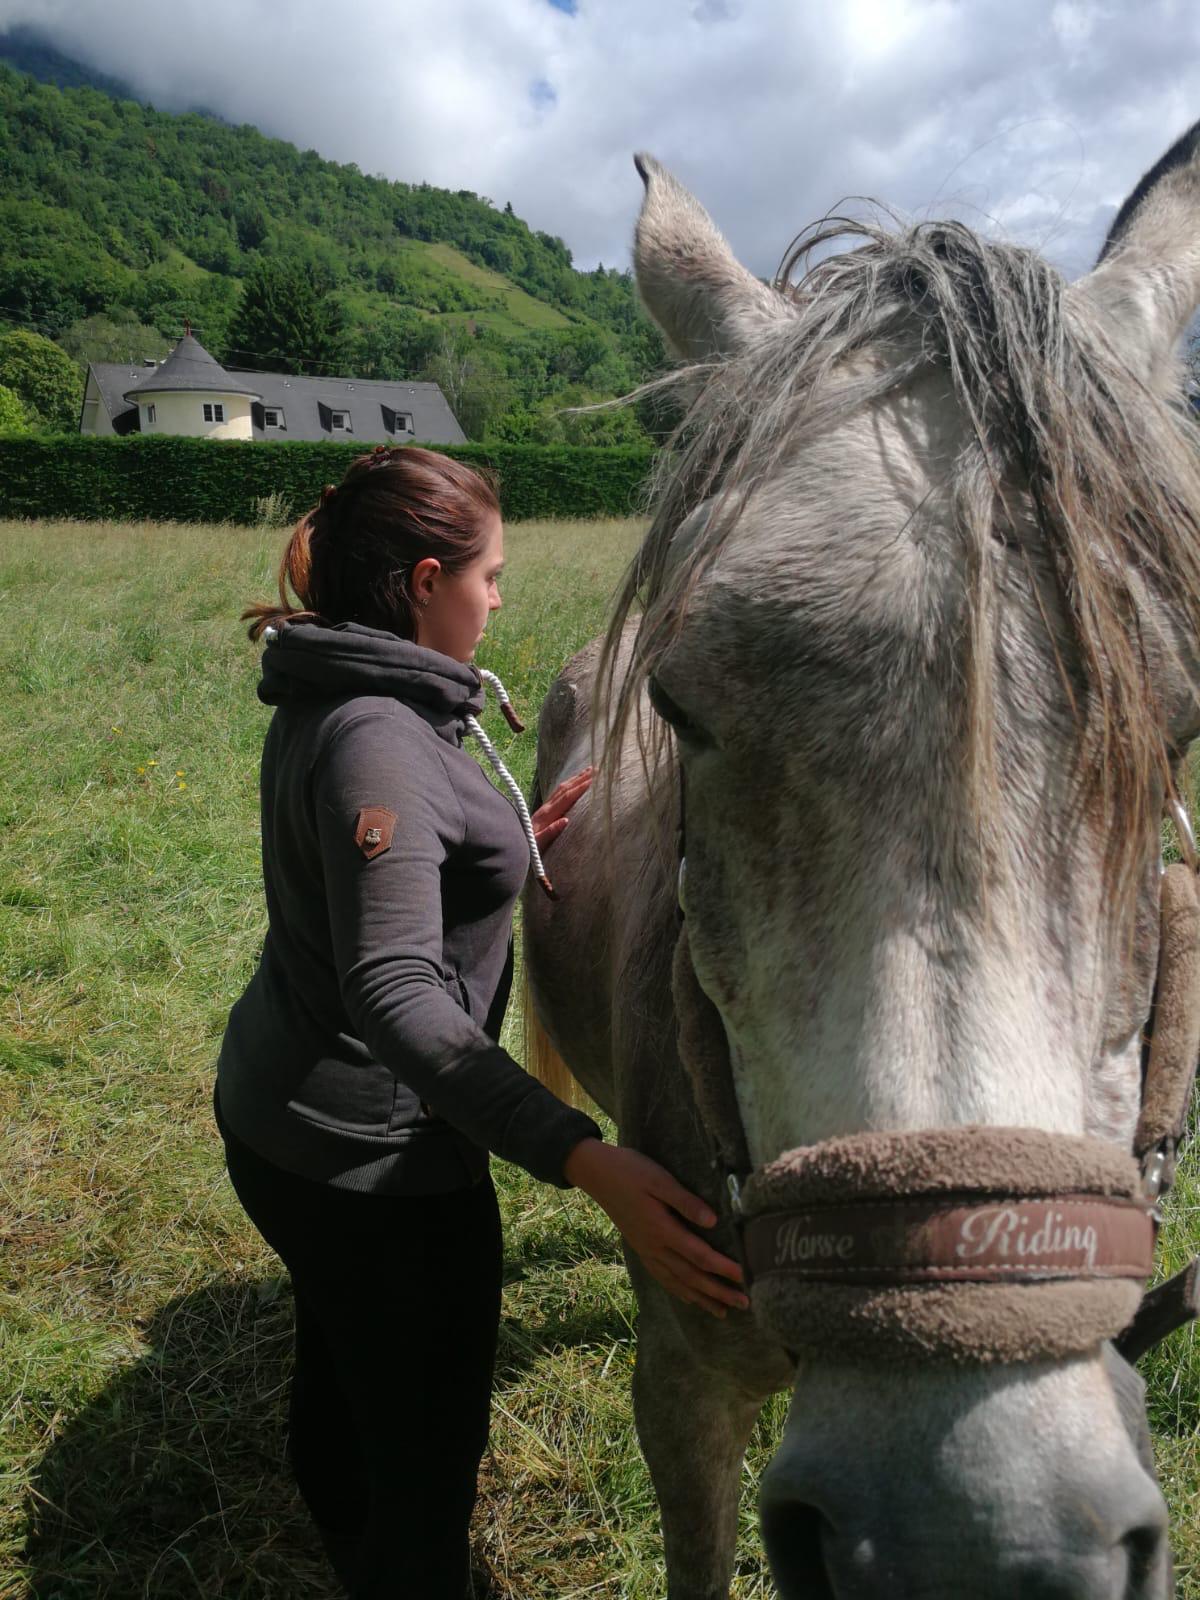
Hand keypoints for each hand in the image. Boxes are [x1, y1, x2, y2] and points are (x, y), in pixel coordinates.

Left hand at [531, 765, 592, 852]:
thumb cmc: (528, 847)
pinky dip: (568, 785)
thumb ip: (550, 832)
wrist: (514, 845)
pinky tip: (573, 783)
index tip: (592, 781)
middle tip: (595, 769)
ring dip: (575, 779)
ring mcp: (544, 807)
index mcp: (546, 815)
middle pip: (565, 789)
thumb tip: (565, 820)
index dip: (579, 788)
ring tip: (588, 771)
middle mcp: (546, 807)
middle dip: (580, 778)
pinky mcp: (544, 810)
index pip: (566, 798)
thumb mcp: (538, 843)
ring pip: (561, 789)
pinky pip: (558, 793)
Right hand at [563, 1138, 749, 1317]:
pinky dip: (679, 1291)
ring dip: (702, 1298)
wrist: (597, 1174)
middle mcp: (655, 1247)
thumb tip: (713, 1221)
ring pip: (678, 1282)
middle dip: (719, 1292)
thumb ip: (685, 1201)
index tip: (746, 1277)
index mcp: (662, 1230)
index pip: (699, 1256)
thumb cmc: (630, 1171)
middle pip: (692, 1276)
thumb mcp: (659, 1179)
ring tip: (723, 1311)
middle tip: (744, 1304)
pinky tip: (690, 1298)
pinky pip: (663, 1278)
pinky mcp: (641, 1248)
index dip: (723, 1268)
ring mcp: (646, 1250)